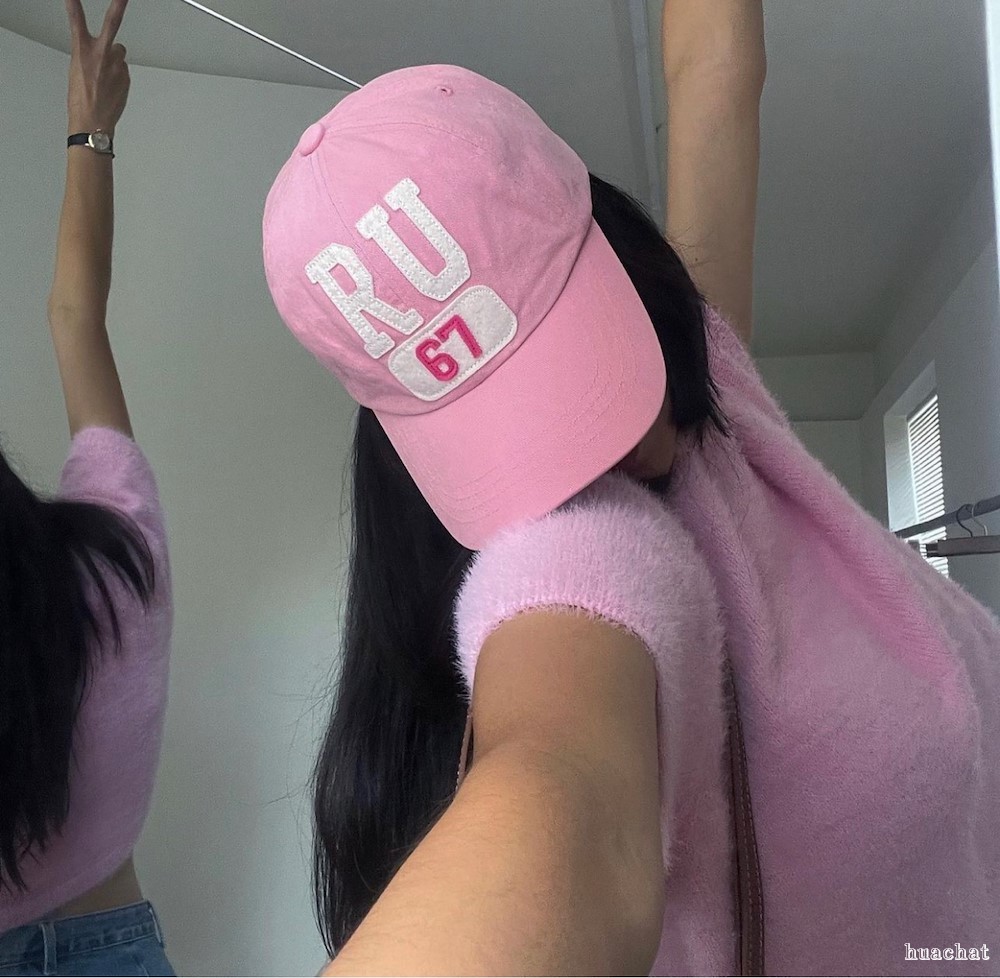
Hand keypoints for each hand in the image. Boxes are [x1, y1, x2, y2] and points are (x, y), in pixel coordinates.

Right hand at [65, 0, 129, 135]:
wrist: (93, 121)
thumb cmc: (81, 100)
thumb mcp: (76, 70)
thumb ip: (90, 56)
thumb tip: (102, 54)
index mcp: (83, 50)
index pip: (77, 20)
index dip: (74, 4)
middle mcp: (102, 54)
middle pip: (112, 23)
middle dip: (118, 6)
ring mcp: (117, 65)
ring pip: (119, 52)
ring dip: (114, 59)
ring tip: (105, 76)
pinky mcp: (126, 76)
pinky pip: (122, 69)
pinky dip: (118, 74)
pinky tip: (110, 86)